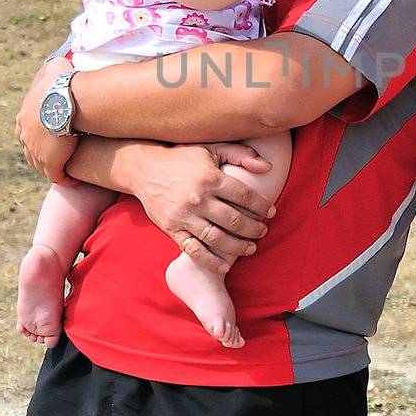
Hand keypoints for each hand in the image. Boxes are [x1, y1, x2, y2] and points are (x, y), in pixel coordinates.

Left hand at [15, 56, 78, 182]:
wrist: (64, 100)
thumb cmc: (60, 82)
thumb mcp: (53, 68)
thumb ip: (51, 69)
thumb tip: (54, 63)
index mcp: (24, 117)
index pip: (29, 129)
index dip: (42, 133)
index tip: (54, 134)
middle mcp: (25, 136)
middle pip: (33, 148)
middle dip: (44, 152)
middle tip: (60, 153)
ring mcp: (36, 152)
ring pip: (43, 165)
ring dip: (54, 167)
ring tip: (67, 168)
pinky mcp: (50, 163)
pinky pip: (57, 176)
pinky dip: (66, 178)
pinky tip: (75, 179)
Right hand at [130, 143, 272, 268]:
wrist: (144, 169)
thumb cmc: (182, 158)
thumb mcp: (211, 149)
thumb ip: (241, 155)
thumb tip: (269, 167)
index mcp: (210, 177)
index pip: (244, 196)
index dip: (262, 206)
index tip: (271, 212)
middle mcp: (198, 198)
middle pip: (234, 220)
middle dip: (254, 228)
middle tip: (263, 231)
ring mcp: (184, 216)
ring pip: (217, 238)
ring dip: (238, 246)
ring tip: (251, 247)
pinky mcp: (172, 229)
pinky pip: (194, 250)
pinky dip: (210, 261)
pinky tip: (225, 266)